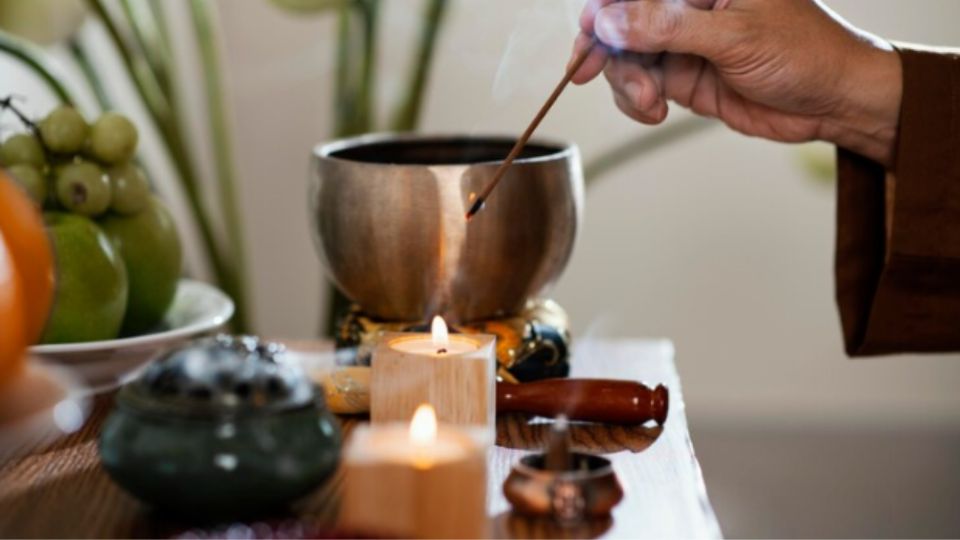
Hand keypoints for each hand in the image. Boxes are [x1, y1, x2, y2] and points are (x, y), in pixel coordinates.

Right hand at [571, 0, 902, 166]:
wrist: (833, 102)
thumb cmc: (804, 53)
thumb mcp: (734, 36)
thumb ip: (668, 27)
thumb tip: (611, 19)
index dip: (606, 10)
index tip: (588, 35)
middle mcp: (689, 7)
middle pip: (622, 23)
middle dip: (610, 53)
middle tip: (594, 75)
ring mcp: (683, 42)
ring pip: (626, 58)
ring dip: (626, 84)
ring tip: (649, 104)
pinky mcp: (682, 76)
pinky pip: (640, 86)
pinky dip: (636, 102)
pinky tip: (653, 112)